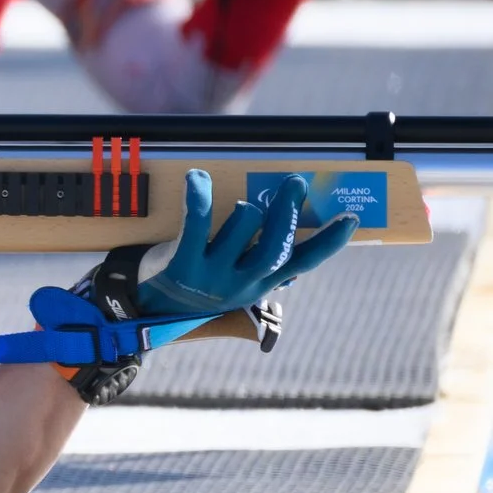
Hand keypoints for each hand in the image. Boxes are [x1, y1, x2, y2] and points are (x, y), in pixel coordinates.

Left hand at [58, 169, 354, 401]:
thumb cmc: (192, 291)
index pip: (301, 264)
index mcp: (257, 286)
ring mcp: (211, 275)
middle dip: (287, 208)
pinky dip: (200, 196)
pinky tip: (199, 178)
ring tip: (236, 201)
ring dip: (239, 206)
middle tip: (293, 181)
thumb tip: (293, 257)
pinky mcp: (181, 264)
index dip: (328, 242)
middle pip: (275, 241)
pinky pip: (196, 222)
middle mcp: (239, 283)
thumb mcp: (230, 287)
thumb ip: (259, 271)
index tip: (350, 218)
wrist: (142, 314)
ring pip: (241, 223)